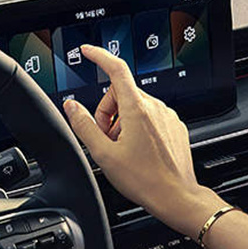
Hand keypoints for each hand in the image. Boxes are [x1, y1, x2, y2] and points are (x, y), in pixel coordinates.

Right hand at [62, 44, 222, 237]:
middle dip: (107, 112)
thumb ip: (84, 126)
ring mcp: (167, 117)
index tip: (88, 52)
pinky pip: (150, 117)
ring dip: (121, 123)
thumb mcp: (104, 154)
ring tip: (121, 149)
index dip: (99, 56)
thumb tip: (71, 106)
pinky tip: (137, 151)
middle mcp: (155, 107)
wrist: (176, 196)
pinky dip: (138, 128)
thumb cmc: (144, 180)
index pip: (116, 69)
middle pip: (121, 94)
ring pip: (135, 106)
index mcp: (137, 109)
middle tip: (104, 139)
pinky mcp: (174, 127)